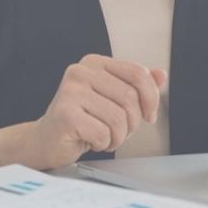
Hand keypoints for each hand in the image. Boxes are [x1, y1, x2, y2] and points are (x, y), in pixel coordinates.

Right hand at [28, 56, 165, 167]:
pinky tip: (92, 141)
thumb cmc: (82, 119)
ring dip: (118, 137)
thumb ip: (136, 86)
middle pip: (130, 98)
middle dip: (132, 123)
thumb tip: (161, 75)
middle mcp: (80, 72)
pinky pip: (102, 133)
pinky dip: (103, 144)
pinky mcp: (65, 114)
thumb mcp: (112, 98)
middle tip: (120, 132)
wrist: (46, 140)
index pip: (137, 73)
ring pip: (118, 118)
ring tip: (105, 137)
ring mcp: (70, 92)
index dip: (151, 97)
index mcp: (95, 63)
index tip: (149, 115)